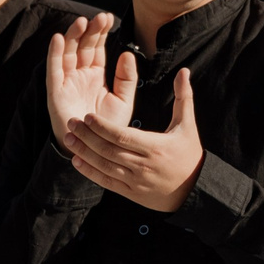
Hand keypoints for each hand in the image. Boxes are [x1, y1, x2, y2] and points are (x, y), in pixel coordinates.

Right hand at [45, 15, 129, 148]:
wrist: (94, 151)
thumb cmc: (108, 128)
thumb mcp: (123, 101)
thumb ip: (126, 79)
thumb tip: (127, 53)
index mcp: (96, 75)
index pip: (97, 48)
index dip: (101, 33)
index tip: (109, 18)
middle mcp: (80, 75)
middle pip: (83, 47)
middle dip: (90, 31)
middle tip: (100, 17)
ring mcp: (67, 82)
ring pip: (68, 54)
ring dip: (73, 37)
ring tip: (82, 22)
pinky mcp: (56, 92)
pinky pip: (54, 70)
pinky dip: (55, 54)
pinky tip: (59, 39)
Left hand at [64, 66, 206, 212]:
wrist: (194, 189)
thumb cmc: (189, 154)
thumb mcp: (188, 125)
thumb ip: (183, 98)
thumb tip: (184, 71)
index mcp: (155, 147)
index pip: (123, 136)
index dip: (103, 127)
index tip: (87, 116)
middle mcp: (143, 166)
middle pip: (109, 150)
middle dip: (87, 136)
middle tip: (71, 123)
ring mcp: (136, 181)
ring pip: (105, 167)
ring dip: (84, 153)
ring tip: (68, 138)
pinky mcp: (131, 192)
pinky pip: (107, 182)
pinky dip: (90, 173)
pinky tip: (77, 161)